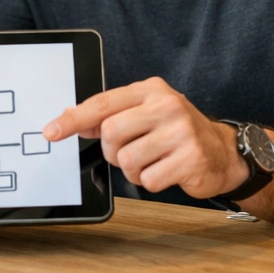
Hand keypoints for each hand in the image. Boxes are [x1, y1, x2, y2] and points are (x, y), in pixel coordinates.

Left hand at [42, 76, 247, 198]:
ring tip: (153, 162)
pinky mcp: (190, 159)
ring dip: (133, 170)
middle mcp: (167, 105)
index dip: (73, 120)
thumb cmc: (177, 132)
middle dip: (113, 151)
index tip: (51, 131)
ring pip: (127, 161)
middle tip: (131, 151)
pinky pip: (148, 180)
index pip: (102, 103)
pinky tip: (167, 171)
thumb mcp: (145, 113)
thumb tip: (69, 118)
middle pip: (111, 134)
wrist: (222, 152)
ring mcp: (181, 132)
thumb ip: (110, 115)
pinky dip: (151, 182)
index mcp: (151, 90)